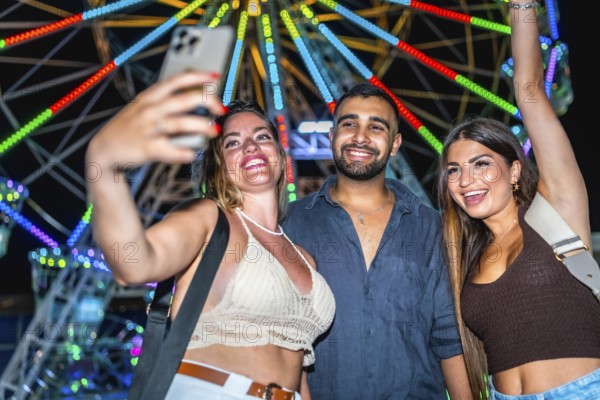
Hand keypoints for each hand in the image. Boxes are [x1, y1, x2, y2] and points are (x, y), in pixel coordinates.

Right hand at [86, 71, 224, 168]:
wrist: (104, 151)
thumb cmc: (128, 129)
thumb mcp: (141, 108)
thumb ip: (163, 102)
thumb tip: (194, 100)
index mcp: (149, 97)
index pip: (176, 81)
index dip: (197, 77)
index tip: (214, 77)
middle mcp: (149, 110)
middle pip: (184, 100)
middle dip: (208, 102)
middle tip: (221, 108)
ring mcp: (148, 129)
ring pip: (182, 123)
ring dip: (202, 126)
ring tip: (214, 130)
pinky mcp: (147, 148)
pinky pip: (172, 150)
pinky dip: (186, 153)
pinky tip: (193, 153)